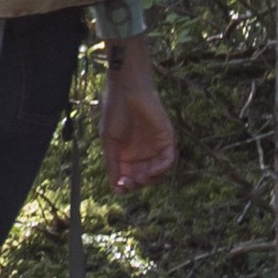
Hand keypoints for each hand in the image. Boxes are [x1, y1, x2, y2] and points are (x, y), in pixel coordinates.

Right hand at [100, 37, 176, 189]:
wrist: (127, 90)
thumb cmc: (115, 111)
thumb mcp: (109, 141)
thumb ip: (112, 163)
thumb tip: (115, 188)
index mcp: (127, 154)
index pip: (129, 177)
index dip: (125, 185)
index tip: (119, 187)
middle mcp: (142, 153)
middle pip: (144, 178)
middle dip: (136, 184)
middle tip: (128, 182)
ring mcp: (155, 147)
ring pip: (158, 173)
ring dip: (149, 180)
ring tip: (138, 178)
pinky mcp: (167, 140)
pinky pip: (168, 161)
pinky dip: (161, 169)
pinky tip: (150, 171)